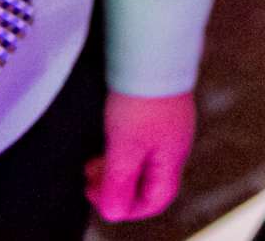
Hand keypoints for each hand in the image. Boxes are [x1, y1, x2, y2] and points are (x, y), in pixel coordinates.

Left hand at [84, 90, 194, 223]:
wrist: (151, 52)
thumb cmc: (141, 99)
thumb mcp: (124, 148)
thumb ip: (118, 182)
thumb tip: (113, 212)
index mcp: (171, 158)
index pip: (156, 199)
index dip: (129, 209)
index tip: (102, 200)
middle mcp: (173, 145)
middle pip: (147, 181)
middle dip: (117, 188)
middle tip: (90, 183)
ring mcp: (167, 126)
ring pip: (141, 161)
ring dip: (116, 168)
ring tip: (92, 164)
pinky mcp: (157, 109)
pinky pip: (140, 142)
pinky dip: (121, 149)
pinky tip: (107, 141)